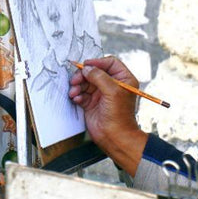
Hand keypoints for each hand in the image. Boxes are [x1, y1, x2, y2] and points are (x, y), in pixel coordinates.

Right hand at [69, 56, 147, 176]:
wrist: (114, 137)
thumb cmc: (119, 116)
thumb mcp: (112, 91)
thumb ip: (99, 77)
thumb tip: (87, 68)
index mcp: (123, 79)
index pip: (110, 63)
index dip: (97, 62)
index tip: (86, 65)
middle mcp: (112, 85)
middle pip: (94, 72)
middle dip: (83, 75)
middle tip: (75, 80)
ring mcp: (101, 94)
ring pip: (85, 82)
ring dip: (78, 86)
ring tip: (74, 92)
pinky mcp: (91, 102)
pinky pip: (81, 93)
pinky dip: (77, 95)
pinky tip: (76, 99)